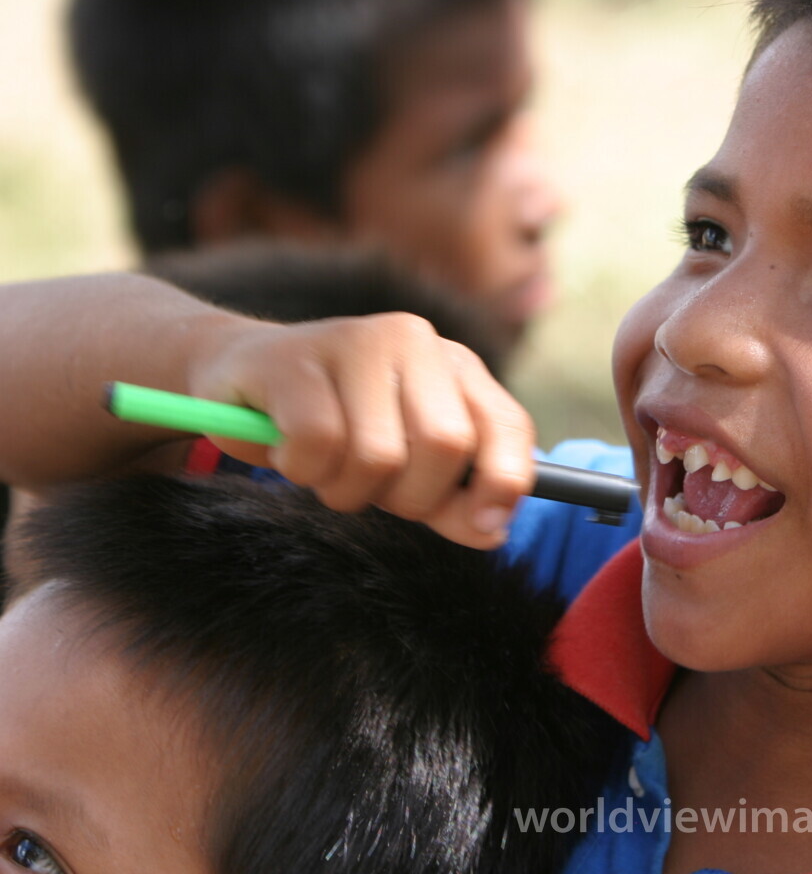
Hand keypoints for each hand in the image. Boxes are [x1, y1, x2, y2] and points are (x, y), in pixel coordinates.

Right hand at [186, 312, 533, 547]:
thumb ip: (452, 499)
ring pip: (379, 454)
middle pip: (445, 446)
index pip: (507, 426)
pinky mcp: (294, 359)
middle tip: (374, 491)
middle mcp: (415, 341)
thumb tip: (493, 531)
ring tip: (327, 468)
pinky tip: (289, 450)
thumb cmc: (339, 426)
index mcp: (456, 365)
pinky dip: (303, 469)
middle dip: (412, 497)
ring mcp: (355, 341)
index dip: (503, 483)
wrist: (241, 376)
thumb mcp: (407, 465)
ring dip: (348, 489)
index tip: (486, 527)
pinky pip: (319, 444)